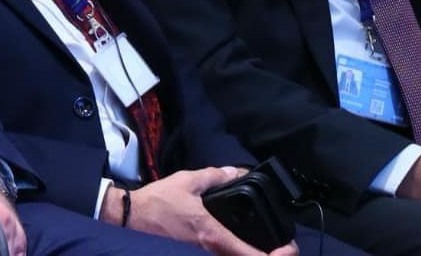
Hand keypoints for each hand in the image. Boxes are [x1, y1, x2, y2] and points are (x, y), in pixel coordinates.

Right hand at [106, 166, 294, 255]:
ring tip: (270, 247)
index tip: (288, 248)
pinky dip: (238, 252)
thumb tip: (235, 172)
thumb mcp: (188, 181)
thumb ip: (215, 176)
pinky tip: (242, 242)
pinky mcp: (195, 252)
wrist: (131, 217)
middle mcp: (212, 250)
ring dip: (254, 255)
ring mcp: (203, 254)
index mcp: (214, 234)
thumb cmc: (158, 201)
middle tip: (285, 247)